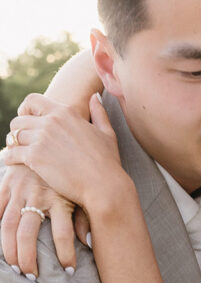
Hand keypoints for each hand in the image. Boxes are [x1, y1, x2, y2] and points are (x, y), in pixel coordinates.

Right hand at [0, 163, 89, 276]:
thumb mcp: (82, 191)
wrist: (51, 136)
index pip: (63, 233)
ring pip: (9, 226)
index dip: (66, 253)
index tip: (70, 271)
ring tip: (15, 268)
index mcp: (61, 198)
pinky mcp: (7, 184)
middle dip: (28, 258)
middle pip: (28, 234)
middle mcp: (38, 196)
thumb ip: (86, 217)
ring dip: (10, 250)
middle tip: (31, 276)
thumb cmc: (73, 169)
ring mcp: (20, 190)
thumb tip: (90, 242)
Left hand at [3, 92, 122, 215]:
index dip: (25, 109)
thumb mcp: (107, 132)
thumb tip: (95, 97)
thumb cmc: (108, 162)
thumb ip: (99, 112)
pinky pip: (11, 153)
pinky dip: (9, 158)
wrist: (104, 185)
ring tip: (16, 151)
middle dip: (18, 130)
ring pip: (14, 136)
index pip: (32, 101)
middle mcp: (50, 122)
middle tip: (21, 140)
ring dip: (13, 144)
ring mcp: (41, 139)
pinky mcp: (34, 157)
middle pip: (19, 120)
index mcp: (65, 112)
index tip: (25, 118)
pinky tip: (12, 162)